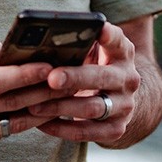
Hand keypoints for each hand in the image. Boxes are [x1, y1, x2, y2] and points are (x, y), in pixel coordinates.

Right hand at [0, 39, 62, 157]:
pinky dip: (20, 123)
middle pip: (9, 104)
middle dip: (42, 92)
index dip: (26, 74)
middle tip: (67, 81)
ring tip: (61, 97)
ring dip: (38, 111)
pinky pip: (1, 135)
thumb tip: (13, 53)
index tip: (50, 67)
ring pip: (10, 124)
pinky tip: (38, 111)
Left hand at [28, 22, 142, 144]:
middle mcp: (128, 79)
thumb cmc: (98, 68)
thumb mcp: (97, 52)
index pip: (118, 41)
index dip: (109, 35)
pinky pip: (86, 132)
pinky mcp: (116, 129)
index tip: (99, 29)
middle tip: (52, 78)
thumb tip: (47, 39)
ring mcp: (124, 106)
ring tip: (34, 105)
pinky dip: (62, 129)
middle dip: (75, 78)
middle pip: (102, 77)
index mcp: (122, 54)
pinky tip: (42, 123)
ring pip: (92, 108)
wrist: (123, 100)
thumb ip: (82, 43)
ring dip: (61, 107)